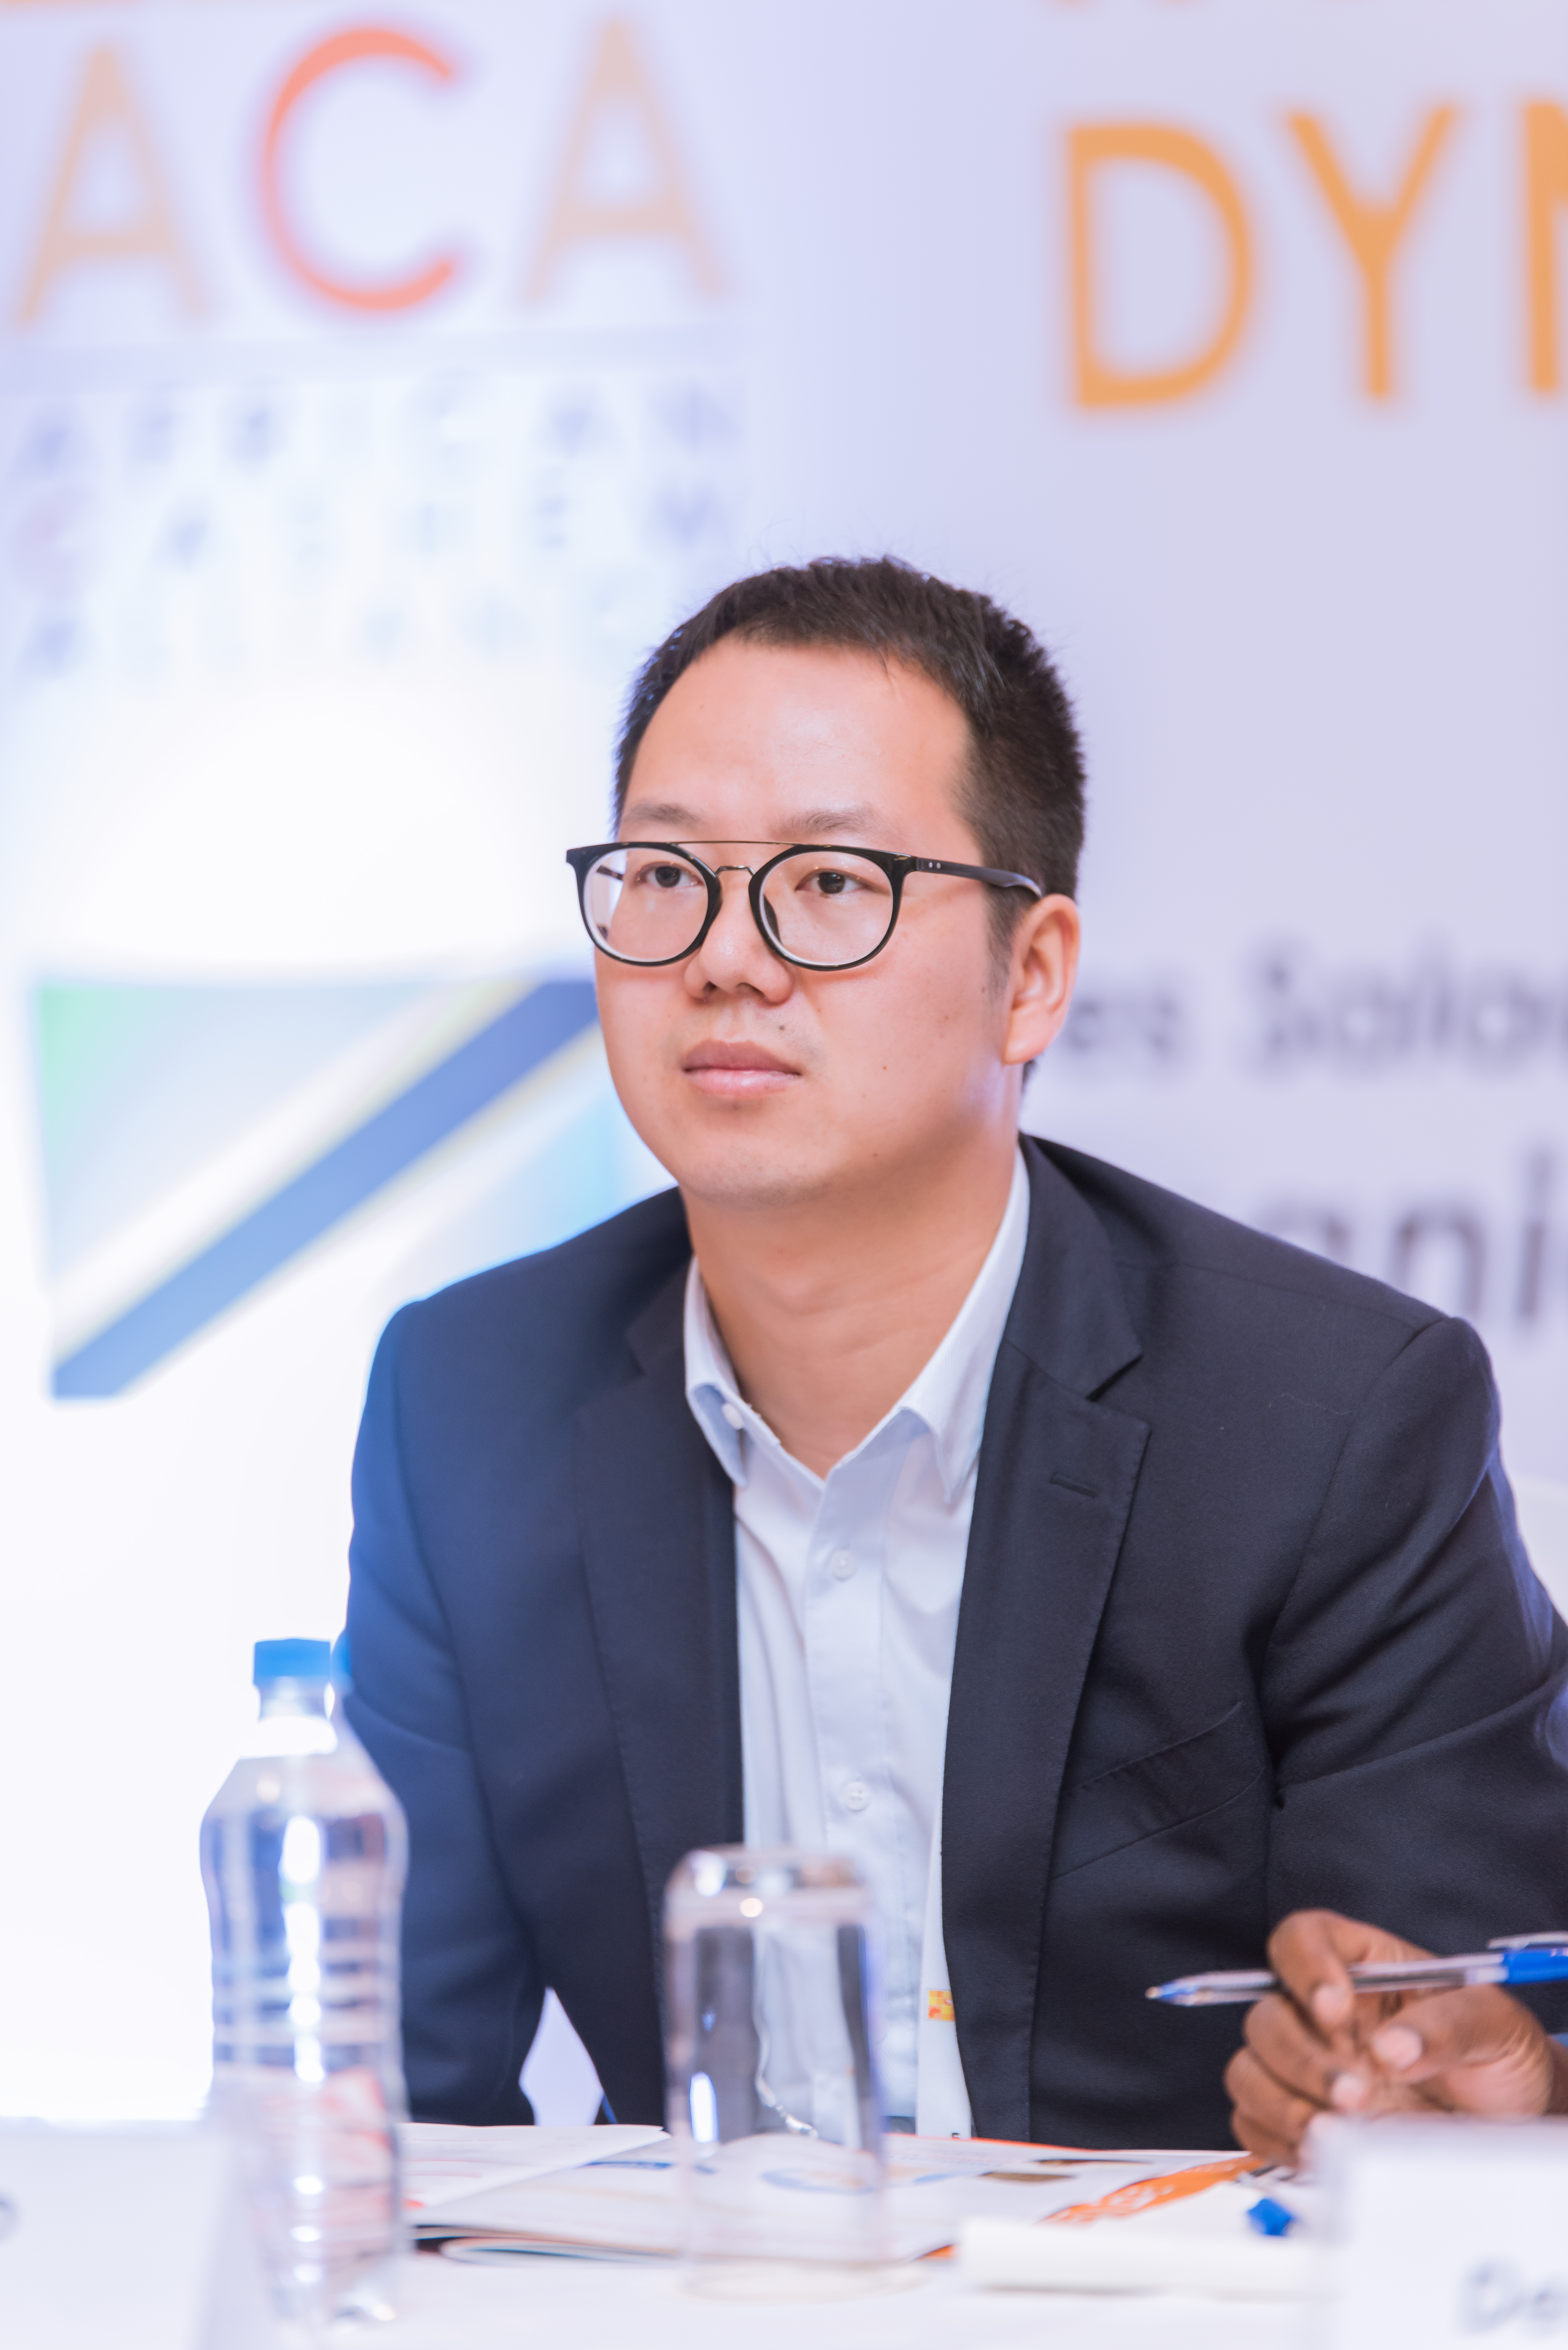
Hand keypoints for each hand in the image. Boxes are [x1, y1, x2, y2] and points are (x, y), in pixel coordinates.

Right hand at [1225, 1909, 1567, 2166]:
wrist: (1510, 2119)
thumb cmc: (1498, 2056)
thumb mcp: (1494, 2023)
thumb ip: (1449, 2025)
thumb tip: (1394, 2047)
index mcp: (1361, 1967)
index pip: (1303, 1938)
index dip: (1305, 1966)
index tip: (1335, 2006)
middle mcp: (1322, 2015)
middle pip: (1266, 2014)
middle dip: (1302, 2058)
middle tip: (1356, 2094)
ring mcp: (1308, 2068)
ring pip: (1249, 2070)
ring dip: (1284, 2103)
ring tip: (1338, 2132)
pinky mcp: (1303, 2119)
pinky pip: (1254, 2124)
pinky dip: (1279, 2140)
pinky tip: (1325, 2152)